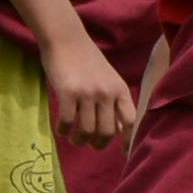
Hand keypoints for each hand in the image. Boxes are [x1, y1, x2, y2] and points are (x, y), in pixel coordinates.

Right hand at [43, 31, 143, 146]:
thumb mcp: (108, 79)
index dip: (128, 139)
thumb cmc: (87, 60)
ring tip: (74, 139)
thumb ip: (114, 102)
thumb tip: (118, 130)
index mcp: (120, 90)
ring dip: (79, 140)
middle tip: (89, 144)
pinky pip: (67, 122)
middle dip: (98, 144)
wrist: (66, 39)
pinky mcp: (68, 93)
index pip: (131, 121)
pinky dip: (64, 130)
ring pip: (86, 130)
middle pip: (106, 132)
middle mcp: (107, 93)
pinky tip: (61, 130)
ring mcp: (88, 93)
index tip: (124, 153)